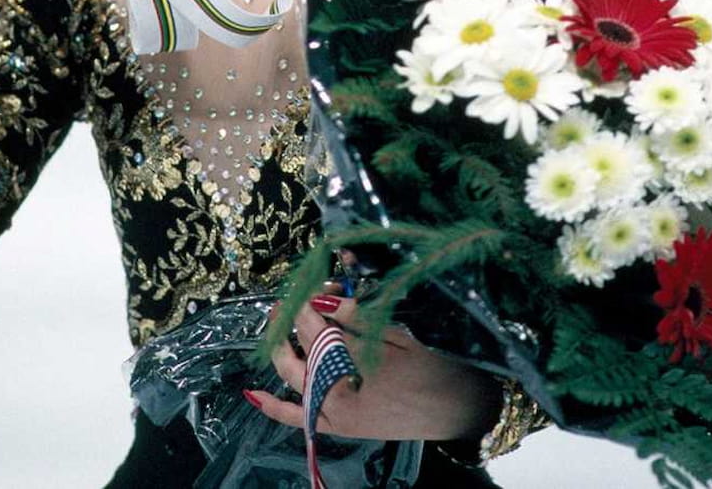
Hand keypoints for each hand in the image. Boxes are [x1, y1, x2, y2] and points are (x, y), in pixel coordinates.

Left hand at [247, 295, 500, 441]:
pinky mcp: (338, 428)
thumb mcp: (398, 336)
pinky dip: (274, 407)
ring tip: (278, 322)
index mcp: (357, 371)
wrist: (459, 411)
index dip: (312, 301)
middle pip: (302, 351)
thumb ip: (358, 318)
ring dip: (282, 350)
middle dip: (294, 321)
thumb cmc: (434, 369)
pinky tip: (252, 394)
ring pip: (294, 380)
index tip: (313, 284)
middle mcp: (339, 398)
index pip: (319, 327)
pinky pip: (297, 419)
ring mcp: (335, 417)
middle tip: (292, 298)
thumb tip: (324, 298)